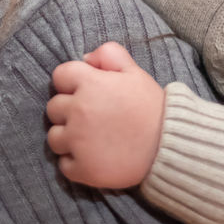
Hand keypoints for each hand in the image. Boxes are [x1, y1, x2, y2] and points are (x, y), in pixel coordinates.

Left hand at [46, 42, 165, 188]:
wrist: (170, 145)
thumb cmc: (152, 107)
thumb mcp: (135, 72)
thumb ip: (110, 55)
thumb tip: (86, 58)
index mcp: (90, 84)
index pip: (60, 76)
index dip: (72, 82)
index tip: (87, 91)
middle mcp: (79, 111)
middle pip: (53, 108)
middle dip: (69, 110)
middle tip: (92, 117)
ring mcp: (78, 142)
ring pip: (54, 137)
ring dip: (68, 137)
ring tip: (91, 139)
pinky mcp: (83, 169)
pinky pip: (63, 165)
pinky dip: (75, 162)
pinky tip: (93, 157)